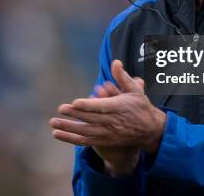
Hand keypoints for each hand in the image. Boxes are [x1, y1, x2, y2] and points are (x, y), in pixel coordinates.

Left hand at [50, 60, 165, 174]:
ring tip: (53, 123)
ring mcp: (108, 133)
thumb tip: (115, 62)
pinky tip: (58, 134)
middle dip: (75, 115)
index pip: (101, 107)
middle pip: (91, 119)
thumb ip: (123, 77)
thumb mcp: (135, 90)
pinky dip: (71, 139)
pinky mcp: (104, 141)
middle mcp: (113, 122)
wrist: (150, 131)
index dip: (87, 105)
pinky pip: (86, 141)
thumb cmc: (140, 107)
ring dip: (69, 128)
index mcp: (119, 107)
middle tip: (61, 109)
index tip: (74, 102)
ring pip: (85, 132)